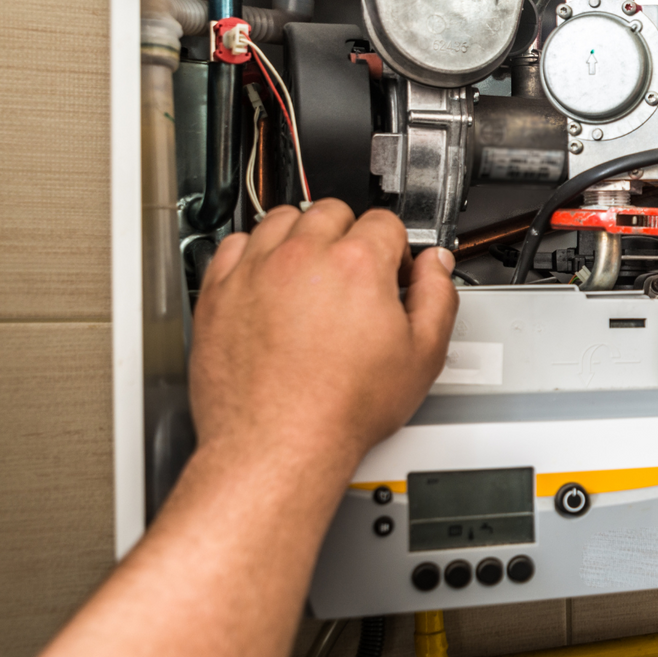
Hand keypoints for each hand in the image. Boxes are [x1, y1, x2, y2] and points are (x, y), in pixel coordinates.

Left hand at [189, 202, 457, 484]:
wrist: (279, 444)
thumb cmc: (341, 409)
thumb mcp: (422, 357)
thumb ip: (437, 297)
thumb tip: (436, 266)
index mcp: (357, 265)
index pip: (384, 223)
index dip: (394, 248)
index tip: (390, 270)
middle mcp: (303, 257)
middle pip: (331, 212)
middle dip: (349, 235)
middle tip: (353, 273)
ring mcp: (256, 270)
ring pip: (282, 219)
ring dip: (301, 235)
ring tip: (312, 271)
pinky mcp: (219, 291)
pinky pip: (234, 244)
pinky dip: (254, 253)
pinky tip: (269, 278)